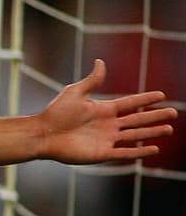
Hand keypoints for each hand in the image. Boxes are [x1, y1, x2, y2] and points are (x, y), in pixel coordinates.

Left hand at [38, 59, 176, 163]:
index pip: (130, 104)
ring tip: (169, 129)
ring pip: (135, 136)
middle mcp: (108, 125)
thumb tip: (101, 62)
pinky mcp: (101, 153)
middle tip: (174, 113)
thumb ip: (92, 80)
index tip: (161, 95)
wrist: (43, 133)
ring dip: (152, 133)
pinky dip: (139, 152)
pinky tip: (154, 149)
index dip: (145, 100)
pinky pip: (125, 153)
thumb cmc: (56, 112)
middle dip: (155, 117)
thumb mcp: (76, 92)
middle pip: (138, 120)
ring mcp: (106, 139)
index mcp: (104, 109)